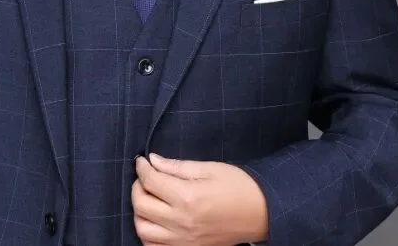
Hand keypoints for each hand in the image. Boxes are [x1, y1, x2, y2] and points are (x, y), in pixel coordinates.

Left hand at [132, 153, 267, 245]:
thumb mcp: (208, 168)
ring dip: (139, 212)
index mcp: (187, 197)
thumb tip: (153, 160)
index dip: (142, 167)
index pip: (150, 181)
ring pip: (143, 230)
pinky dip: (148, 234)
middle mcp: (182, 222)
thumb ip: (177, 166)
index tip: (141, 161)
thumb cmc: (237, 187)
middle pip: (141, 205)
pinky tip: (155, 220)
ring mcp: (183, 240)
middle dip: (137, 186)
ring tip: (149, 198)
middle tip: (145, 177)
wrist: (260, 213)